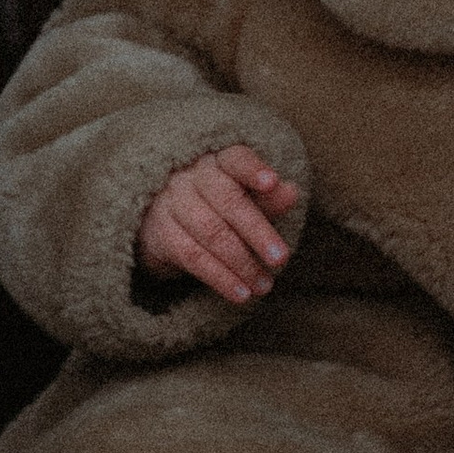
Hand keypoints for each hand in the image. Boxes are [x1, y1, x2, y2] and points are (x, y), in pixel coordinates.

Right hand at [136, 147, 301, 305]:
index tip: (272, 182)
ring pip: (211, 232)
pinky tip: (241, 293)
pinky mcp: (161, 232)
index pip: (236, 159)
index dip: (253, 170)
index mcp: (218, 162)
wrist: (162, 222)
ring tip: (265, 285)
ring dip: (242, 263)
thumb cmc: (216, 207)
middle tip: (281, 258)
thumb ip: (268, 199)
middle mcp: (192, 177)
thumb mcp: (245, 200)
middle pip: (227, 200)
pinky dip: (220, 278)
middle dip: (257, 231)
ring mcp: (172, 203)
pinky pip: (194, 257)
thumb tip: (292, 192)